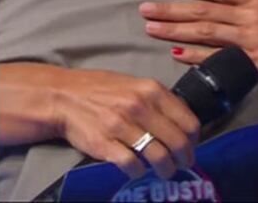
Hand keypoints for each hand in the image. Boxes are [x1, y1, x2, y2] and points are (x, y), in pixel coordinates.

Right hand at [0, 63, 199, 179]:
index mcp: (151, 90)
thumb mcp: (134, 84)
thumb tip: (181, 120)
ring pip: (159, 157)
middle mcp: (140, 107)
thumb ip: (157, 100)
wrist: (63, 97)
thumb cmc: (99, 90)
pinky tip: (138, 170)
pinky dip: (139, 172)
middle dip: (185, 158)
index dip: (194, 139)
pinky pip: (133, 165)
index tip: (191, 145)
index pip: (188, 121)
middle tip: (183, 164)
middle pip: (178, 142)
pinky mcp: (106, 145)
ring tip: (165, 172)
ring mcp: (122, 127)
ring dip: (166, 169)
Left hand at [141, 0, 257, 138]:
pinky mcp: (257, 61)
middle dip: (170, 8)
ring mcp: (252, 38)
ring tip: (150, 28)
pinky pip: (220, 57)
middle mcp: (251, 13)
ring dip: (174, 29)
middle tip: (143, 8)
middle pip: (202, 9)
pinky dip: (197, 55)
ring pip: (205, 31)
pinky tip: (176, 53)